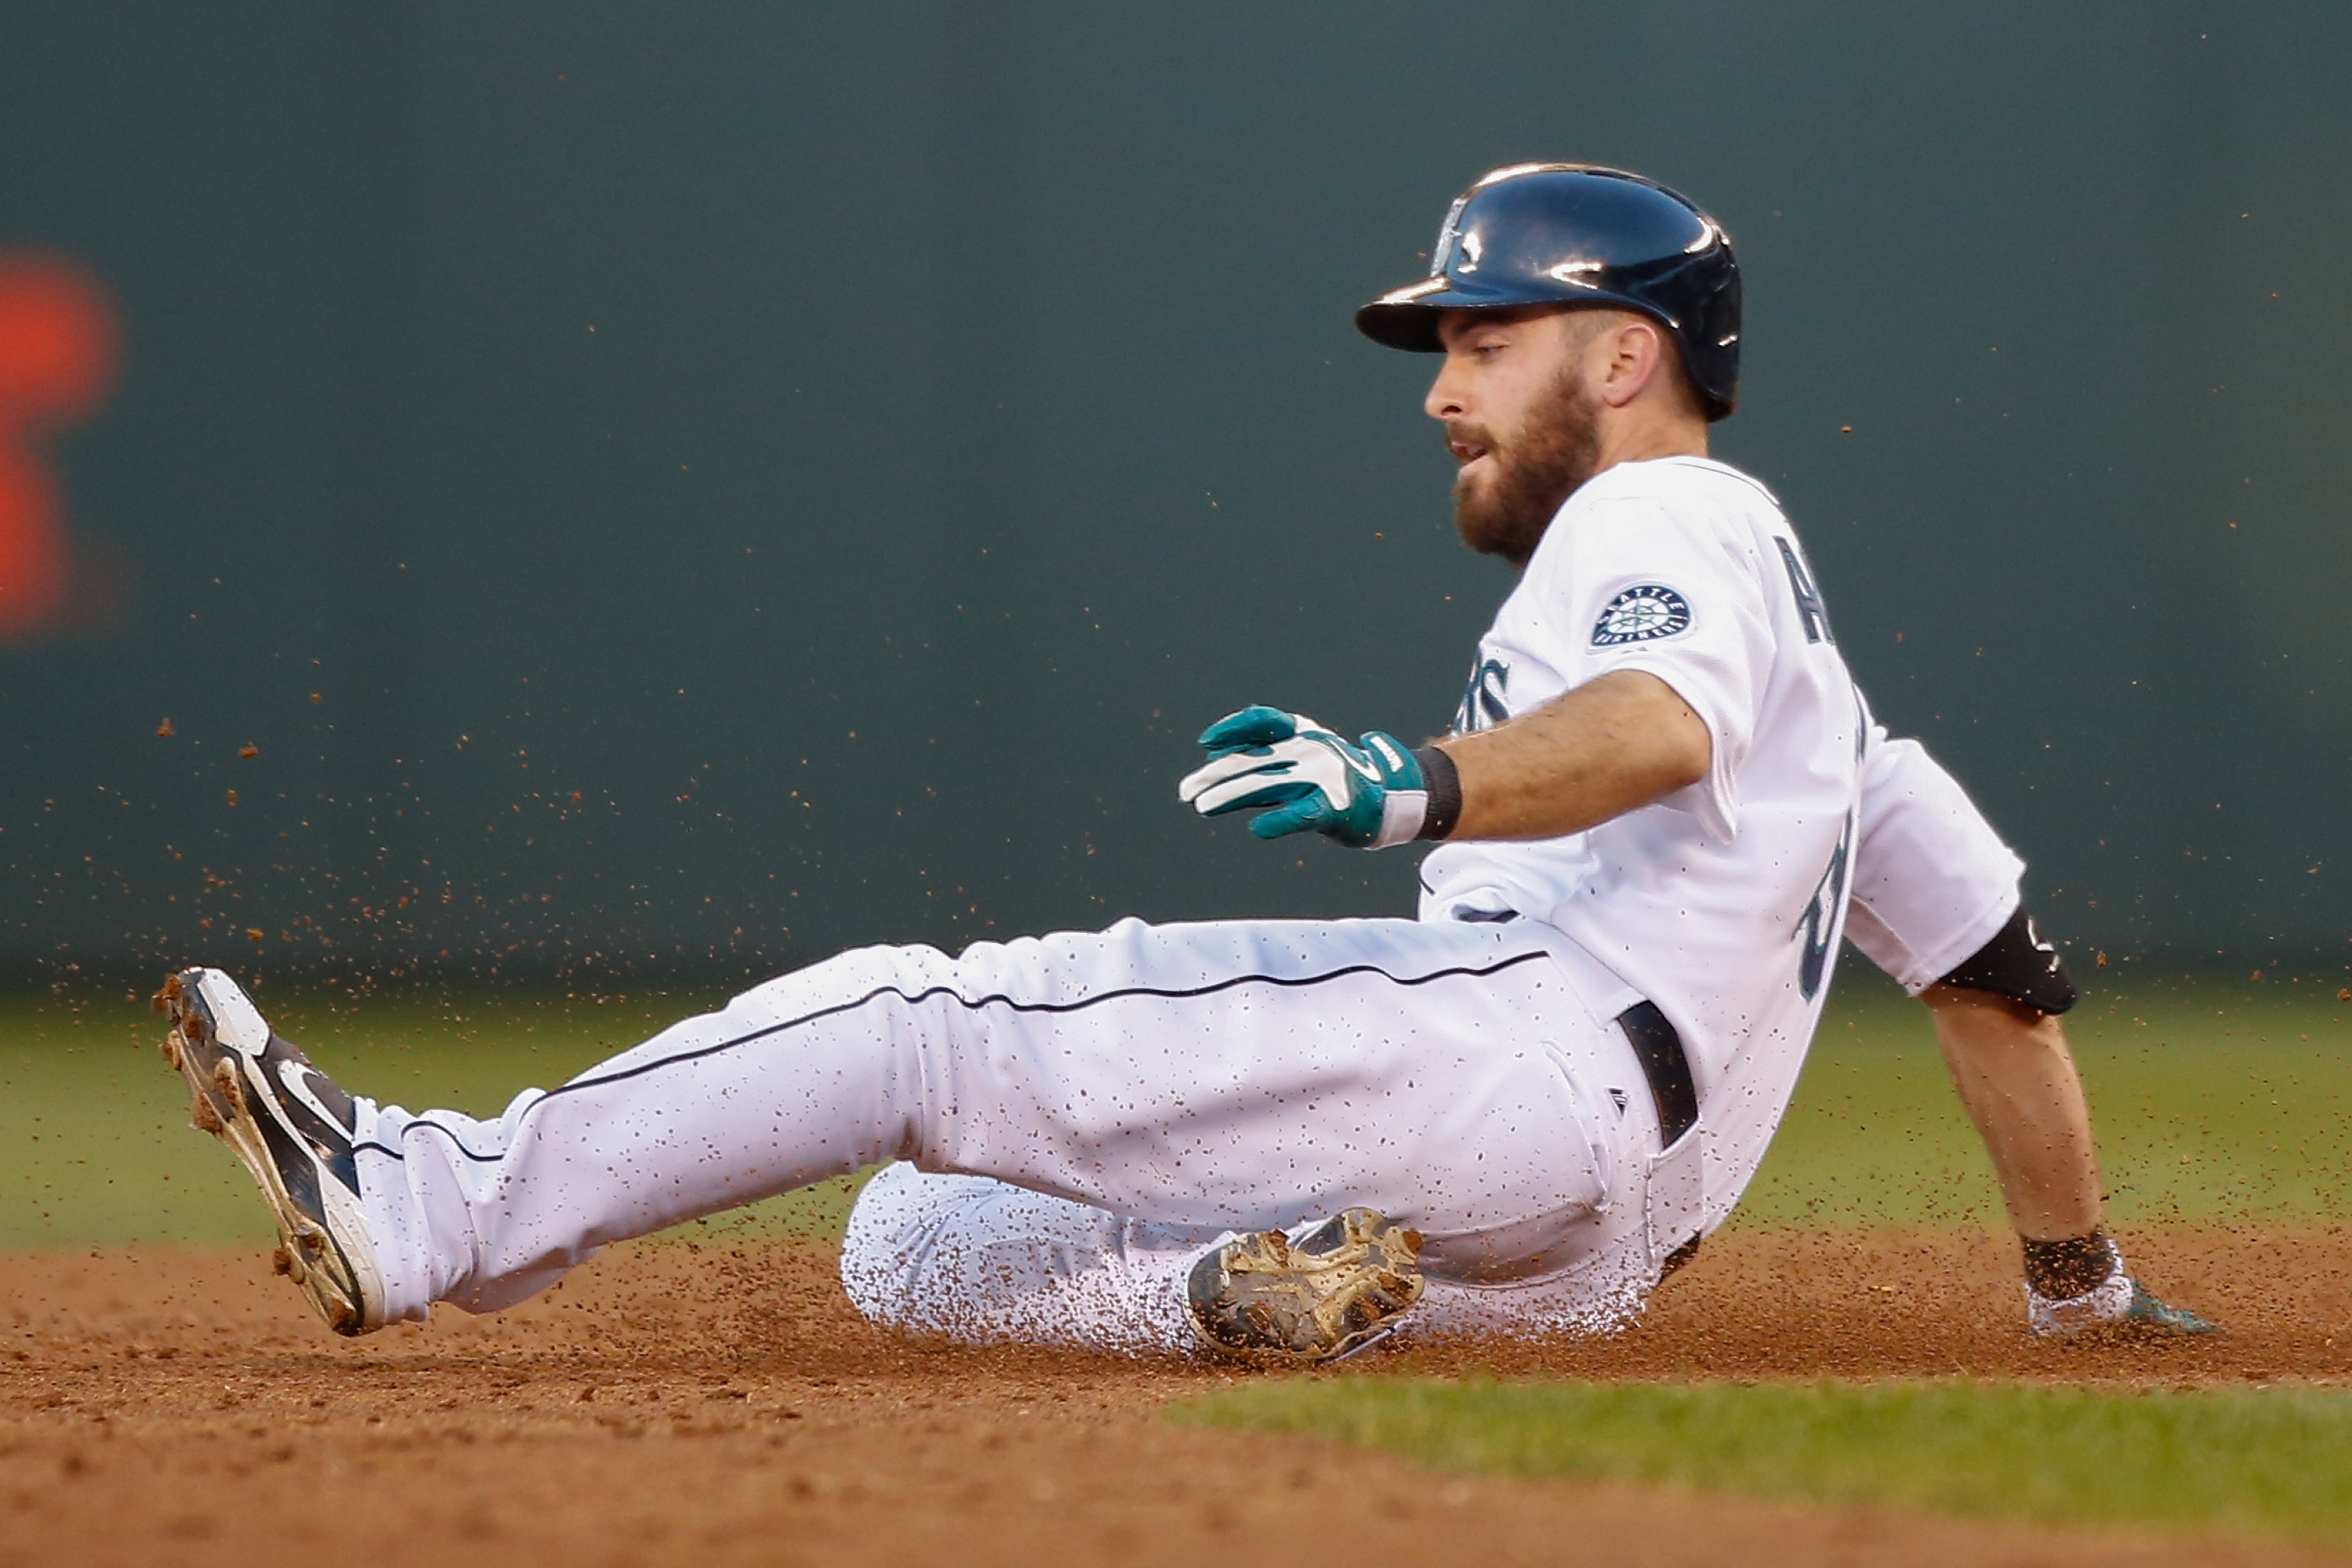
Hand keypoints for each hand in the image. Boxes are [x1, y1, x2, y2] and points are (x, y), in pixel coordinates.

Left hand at [1177, 705, 1427, 847]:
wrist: (1390, 798)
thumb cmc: (1333, 778)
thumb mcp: (1297, 758)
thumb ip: (1259, 759)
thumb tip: (1212, 758)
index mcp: (1302, 732)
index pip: (1263, 720)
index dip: (1233, 729)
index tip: (1206, 743)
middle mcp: (1311, 749)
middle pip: (1254, 759)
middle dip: (1216, 775)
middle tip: (1186, 791)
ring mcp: (1323, 777)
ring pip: (1268, 786)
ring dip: (1231, 796)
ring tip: (1202, 807)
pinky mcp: (1334, 809)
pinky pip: (1301, 814)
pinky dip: (1278, 821)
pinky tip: (1257, 828)